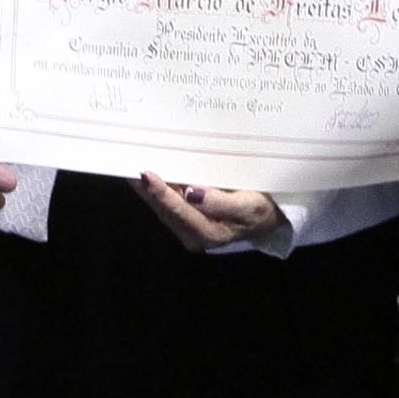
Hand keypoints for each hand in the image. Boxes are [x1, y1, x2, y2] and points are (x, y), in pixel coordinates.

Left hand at [135, 175, 284, 252]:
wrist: (267, 219)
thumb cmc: (260, 210)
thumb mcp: (249, 207)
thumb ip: (221, 203)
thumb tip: (192, 194)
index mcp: (208, 233)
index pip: (178, 211)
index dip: (160, 193)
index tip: (146, 174)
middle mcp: (192, 234)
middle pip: (164, 210)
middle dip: (147, 189)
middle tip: (131, 163)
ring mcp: (187, 228)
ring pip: (161, 207)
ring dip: (147, 189)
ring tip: (132, 165)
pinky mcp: (186, 219)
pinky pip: (166, 203)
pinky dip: (156, 189)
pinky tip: (147, 176)